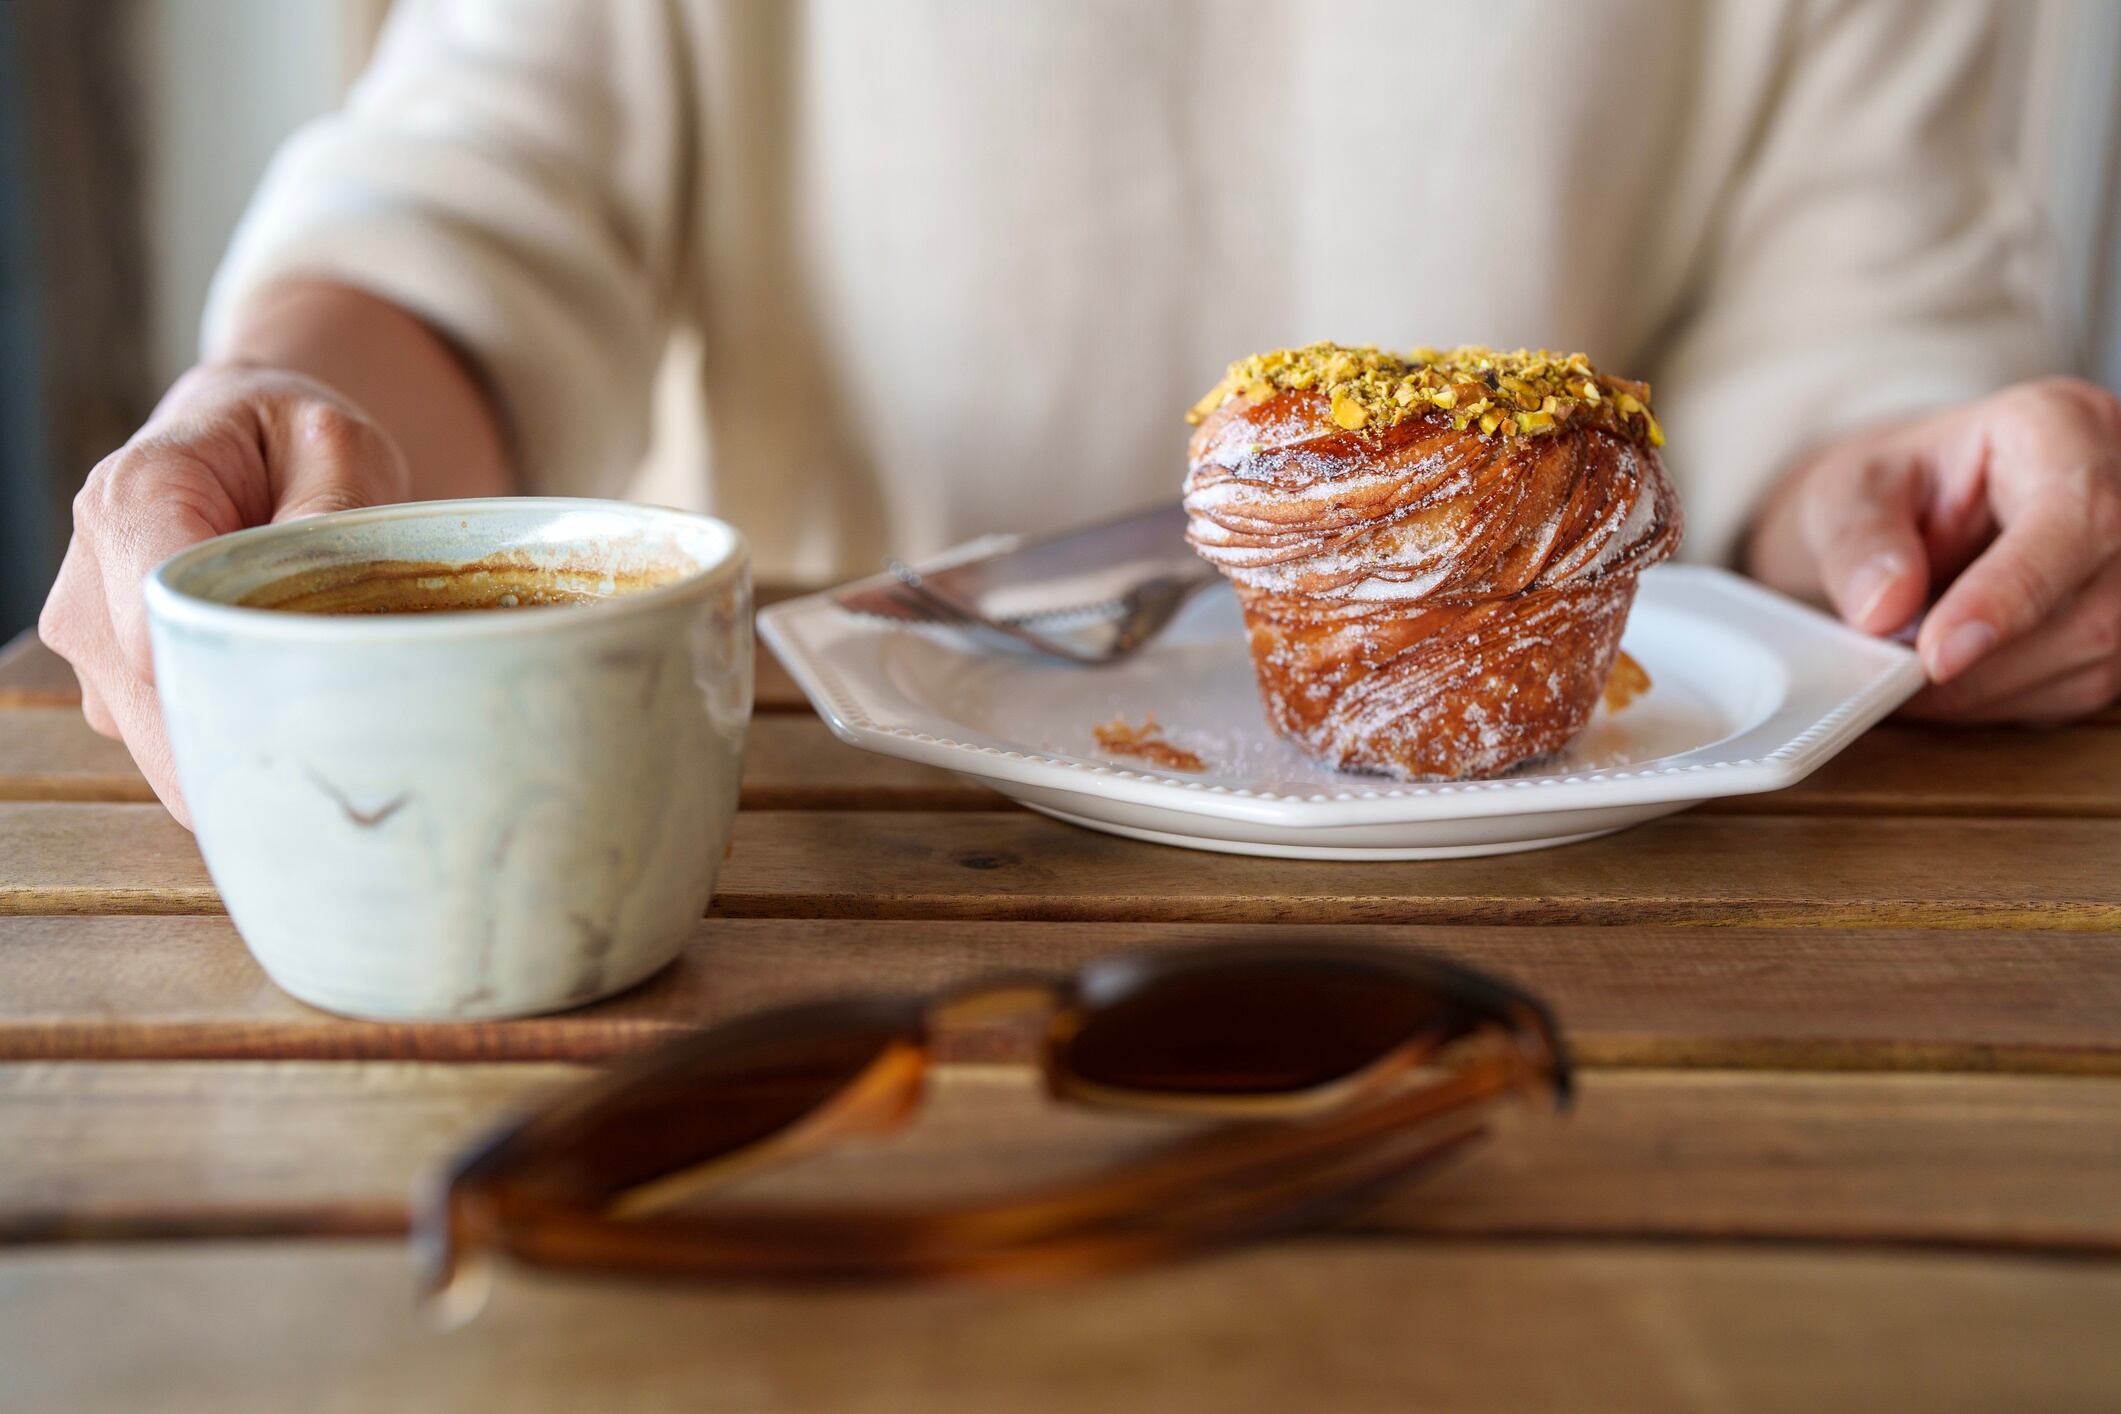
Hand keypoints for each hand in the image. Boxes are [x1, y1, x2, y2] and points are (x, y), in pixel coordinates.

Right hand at [38, 363, 411, 825]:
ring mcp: (92, 653)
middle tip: (362, 769)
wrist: (242, 445)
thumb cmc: (293, 444)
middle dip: (258, 744)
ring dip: (251, 757)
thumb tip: (324, 602)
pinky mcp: (117, 695)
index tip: (326, 709)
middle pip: (160, 709)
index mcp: (132, 501)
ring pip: (165, 747)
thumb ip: (333, 515)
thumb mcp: (336, 444)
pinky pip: (175, 750)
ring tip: (342, 745)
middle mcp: (89, 585)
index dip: (240, 683)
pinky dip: (240, 756)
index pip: (160, 627)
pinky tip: (306, 744)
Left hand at [1747, 377, 2120, 722]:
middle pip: (2097, 603)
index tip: (1937, 653)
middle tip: (1895, 676)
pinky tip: (1954, 684)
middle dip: (1985, 662)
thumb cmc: (1895, 487)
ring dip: (1989, 689)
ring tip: (1913, 673)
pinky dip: (2005, 699)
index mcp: (2061, 427)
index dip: (2011, 593)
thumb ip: (1858, 539)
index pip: (2075, 516)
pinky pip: (2084, 685)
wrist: (1920, 508)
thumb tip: (1882, 611)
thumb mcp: (1848, 491)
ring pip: (2098, 656)